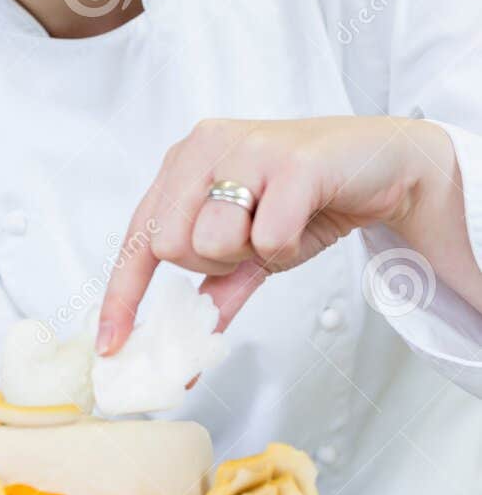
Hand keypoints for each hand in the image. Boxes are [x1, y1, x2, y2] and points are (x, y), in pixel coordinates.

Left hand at [97, 114, 443, 354]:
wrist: (383, 165)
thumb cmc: (308, 200)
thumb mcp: (251, 247)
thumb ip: (216, 288)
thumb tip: (184, 350)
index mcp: (184, 162)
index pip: (138, 236)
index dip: (122, 295)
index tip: (112, 346)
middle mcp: (205, 145)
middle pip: (169, 245)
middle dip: (211, 264)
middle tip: (251, 244)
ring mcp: (245, 147)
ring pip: (210, 241)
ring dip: (250, 254)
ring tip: (277, 226)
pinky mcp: (290, 161)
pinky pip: (265, 238)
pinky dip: (285, 248)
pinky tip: (303, 220)